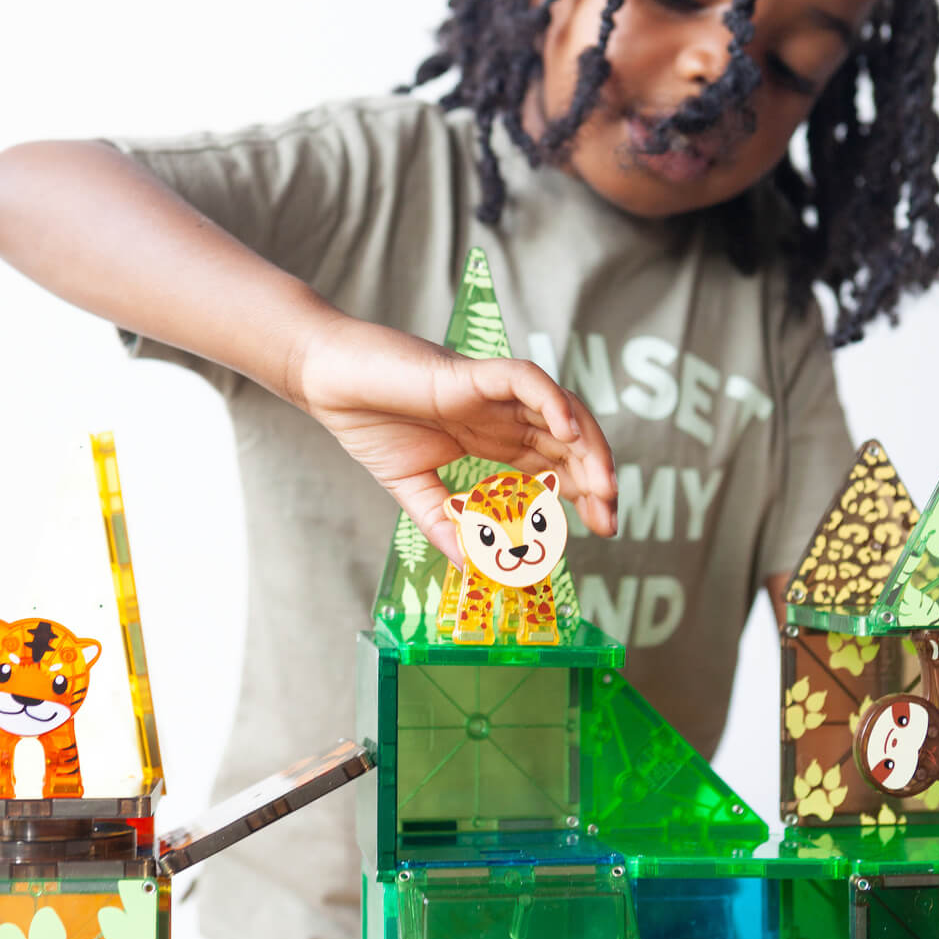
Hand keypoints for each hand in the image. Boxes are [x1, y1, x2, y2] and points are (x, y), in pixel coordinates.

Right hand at [292, 313, 617, 562]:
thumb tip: (471, 566)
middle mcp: (501, 414)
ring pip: (559, 410)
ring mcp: (490, 392)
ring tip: (603, 484)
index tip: (601, 528)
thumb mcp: (411, 489)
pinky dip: (552, 401)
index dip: (582, 493)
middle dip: (595, 476)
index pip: (553, 464)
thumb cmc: (368, 422)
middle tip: (610, 516)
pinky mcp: (472, 373)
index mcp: (492, 438)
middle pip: (568, 441)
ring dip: (587, 444)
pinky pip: (525, 379)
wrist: (328, 382)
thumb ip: (443, 523)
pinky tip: (567, 432)